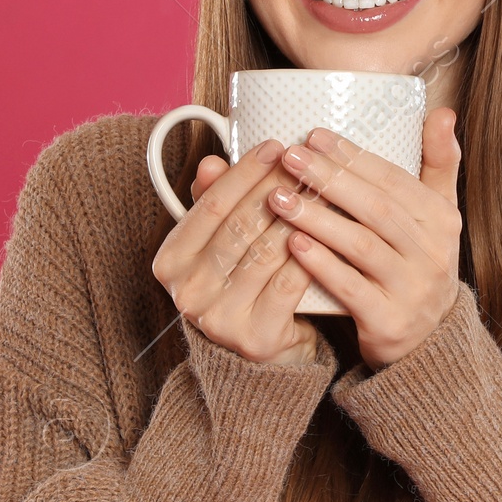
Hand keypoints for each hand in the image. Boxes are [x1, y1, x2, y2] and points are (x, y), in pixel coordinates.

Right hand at [150, 139, 318, 366]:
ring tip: (325, 189)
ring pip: (267, 252)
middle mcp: (187, 292)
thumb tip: (211, 162)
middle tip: (308, 163)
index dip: (245, 172)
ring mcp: (219, 318)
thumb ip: (214, 204)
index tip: (276, 146)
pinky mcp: (255, 337)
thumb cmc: (244, 287)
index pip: (211, 204)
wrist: (263, 355)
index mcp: (171, 261)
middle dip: (278, 188)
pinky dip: (312, 252)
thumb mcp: (221, 244)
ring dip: (301, 217)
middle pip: (241, 225)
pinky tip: (331, 230)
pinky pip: (289, 282)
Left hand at [266, 107, 462, 369]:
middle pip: (376, 209)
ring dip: (318, 218)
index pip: (394, 179)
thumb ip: (439, 164)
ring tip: (279, 198)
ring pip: (361, 246)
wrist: (427, 342)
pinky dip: (322, 266)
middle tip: (288, 158)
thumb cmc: (417, 264)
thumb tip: (442, 112)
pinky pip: (351, 290)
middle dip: (330, 179)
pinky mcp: (390, 322)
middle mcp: (433, 253)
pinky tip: (293, 244)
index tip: (313, 135)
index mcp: (441, 220)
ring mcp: (413, 290)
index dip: (353, 156)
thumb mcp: (437, 216)